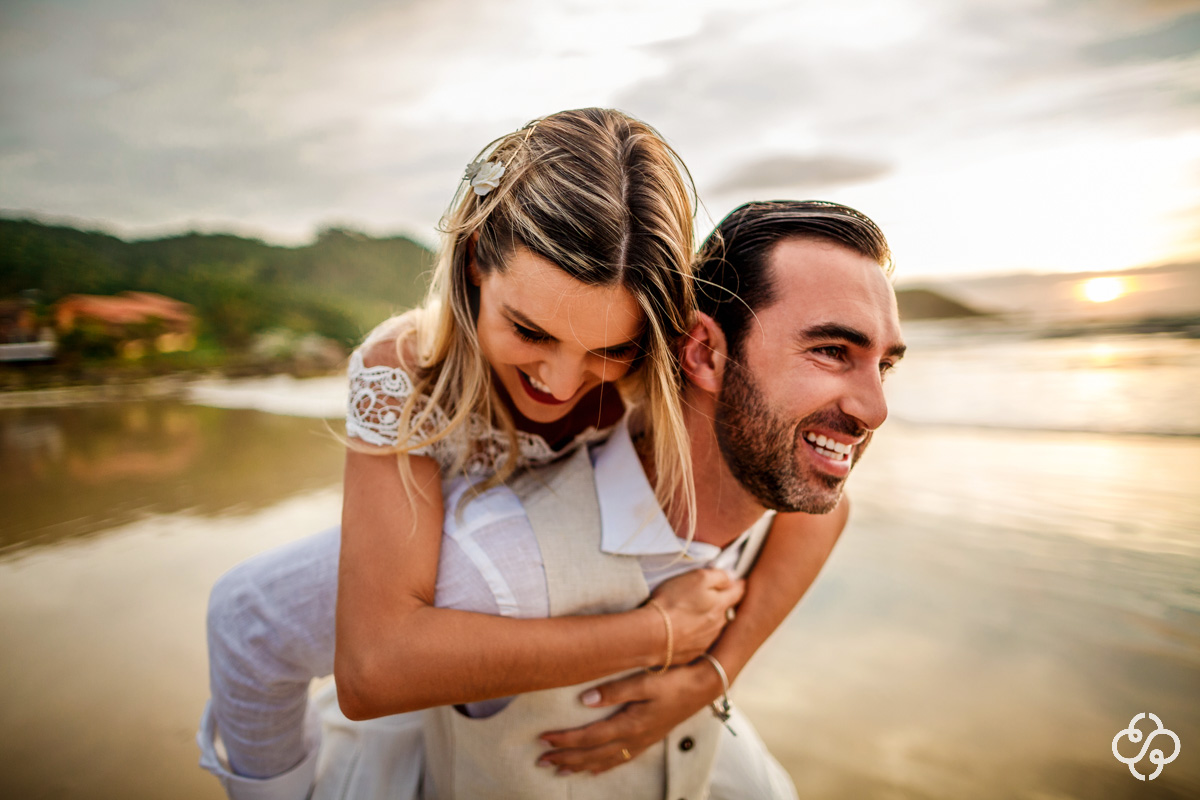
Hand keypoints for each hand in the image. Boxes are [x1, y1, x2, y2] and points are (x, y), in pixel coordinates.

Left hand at [536, 663, 720, 773]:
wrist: (704, 686)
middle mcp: (634, 738)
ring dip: (580, 765)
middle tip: (541, 761)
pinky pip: (620, 759)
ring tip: (559, 770)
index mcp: (630, 724)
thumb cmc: (675, 680)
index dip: (565, 739)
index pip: (590, 736)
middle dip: (566, 758)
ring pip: (605, 760)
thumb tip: (584, 700)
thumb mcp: (646, 681)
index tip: (543, 739)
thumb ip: (615, 690)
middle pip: (593, 754)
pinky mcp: (648, 739)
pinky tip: (593, 770)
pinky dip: (603, 766)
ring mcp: (642, 741)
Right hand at [647, 568, 744, 665]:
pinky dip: (695, 634)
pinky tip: (683, 630)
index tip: (738, 581)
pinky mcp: (694, 652)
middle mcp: (719, 624)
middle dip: (722, 603)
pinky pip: (700, 640)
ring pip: (713, 626)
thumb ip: (719, 577)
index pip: (739, 592)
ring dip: (707, 620)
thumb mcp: (698, 578)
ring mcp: (707, 640)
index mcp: (721, 604)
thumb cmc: (674, 602)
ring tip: (692, 614)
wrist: (653, 635)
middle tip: (710, 596)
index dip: (738, 584)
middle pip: (726, 610)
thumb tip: (732, 579)